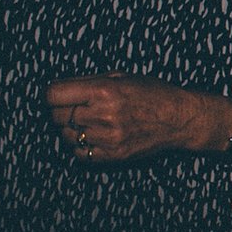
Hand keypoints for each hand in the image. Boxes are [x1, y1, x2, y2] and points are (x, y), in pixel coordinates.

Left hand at [44, 75, 231, 164]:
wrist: (180, 119)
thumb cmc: (151, 93)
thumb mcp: (121, 77)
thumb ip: (86, 81)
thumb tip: (54, 89)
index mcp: (104, 90)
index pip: (53, 95)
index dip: (51, 95)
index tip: (57, 95)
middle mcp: (104, 114)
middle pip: (58, 116)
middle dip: (63, 111)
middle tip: (78, 108)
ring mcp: (108, 137)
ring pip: (66, 136)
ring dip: (72, 130)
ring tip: (90, 122)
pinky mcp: (113, 155)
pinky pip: (80, 154)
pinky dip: (81, 146)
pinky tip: (95, 137)